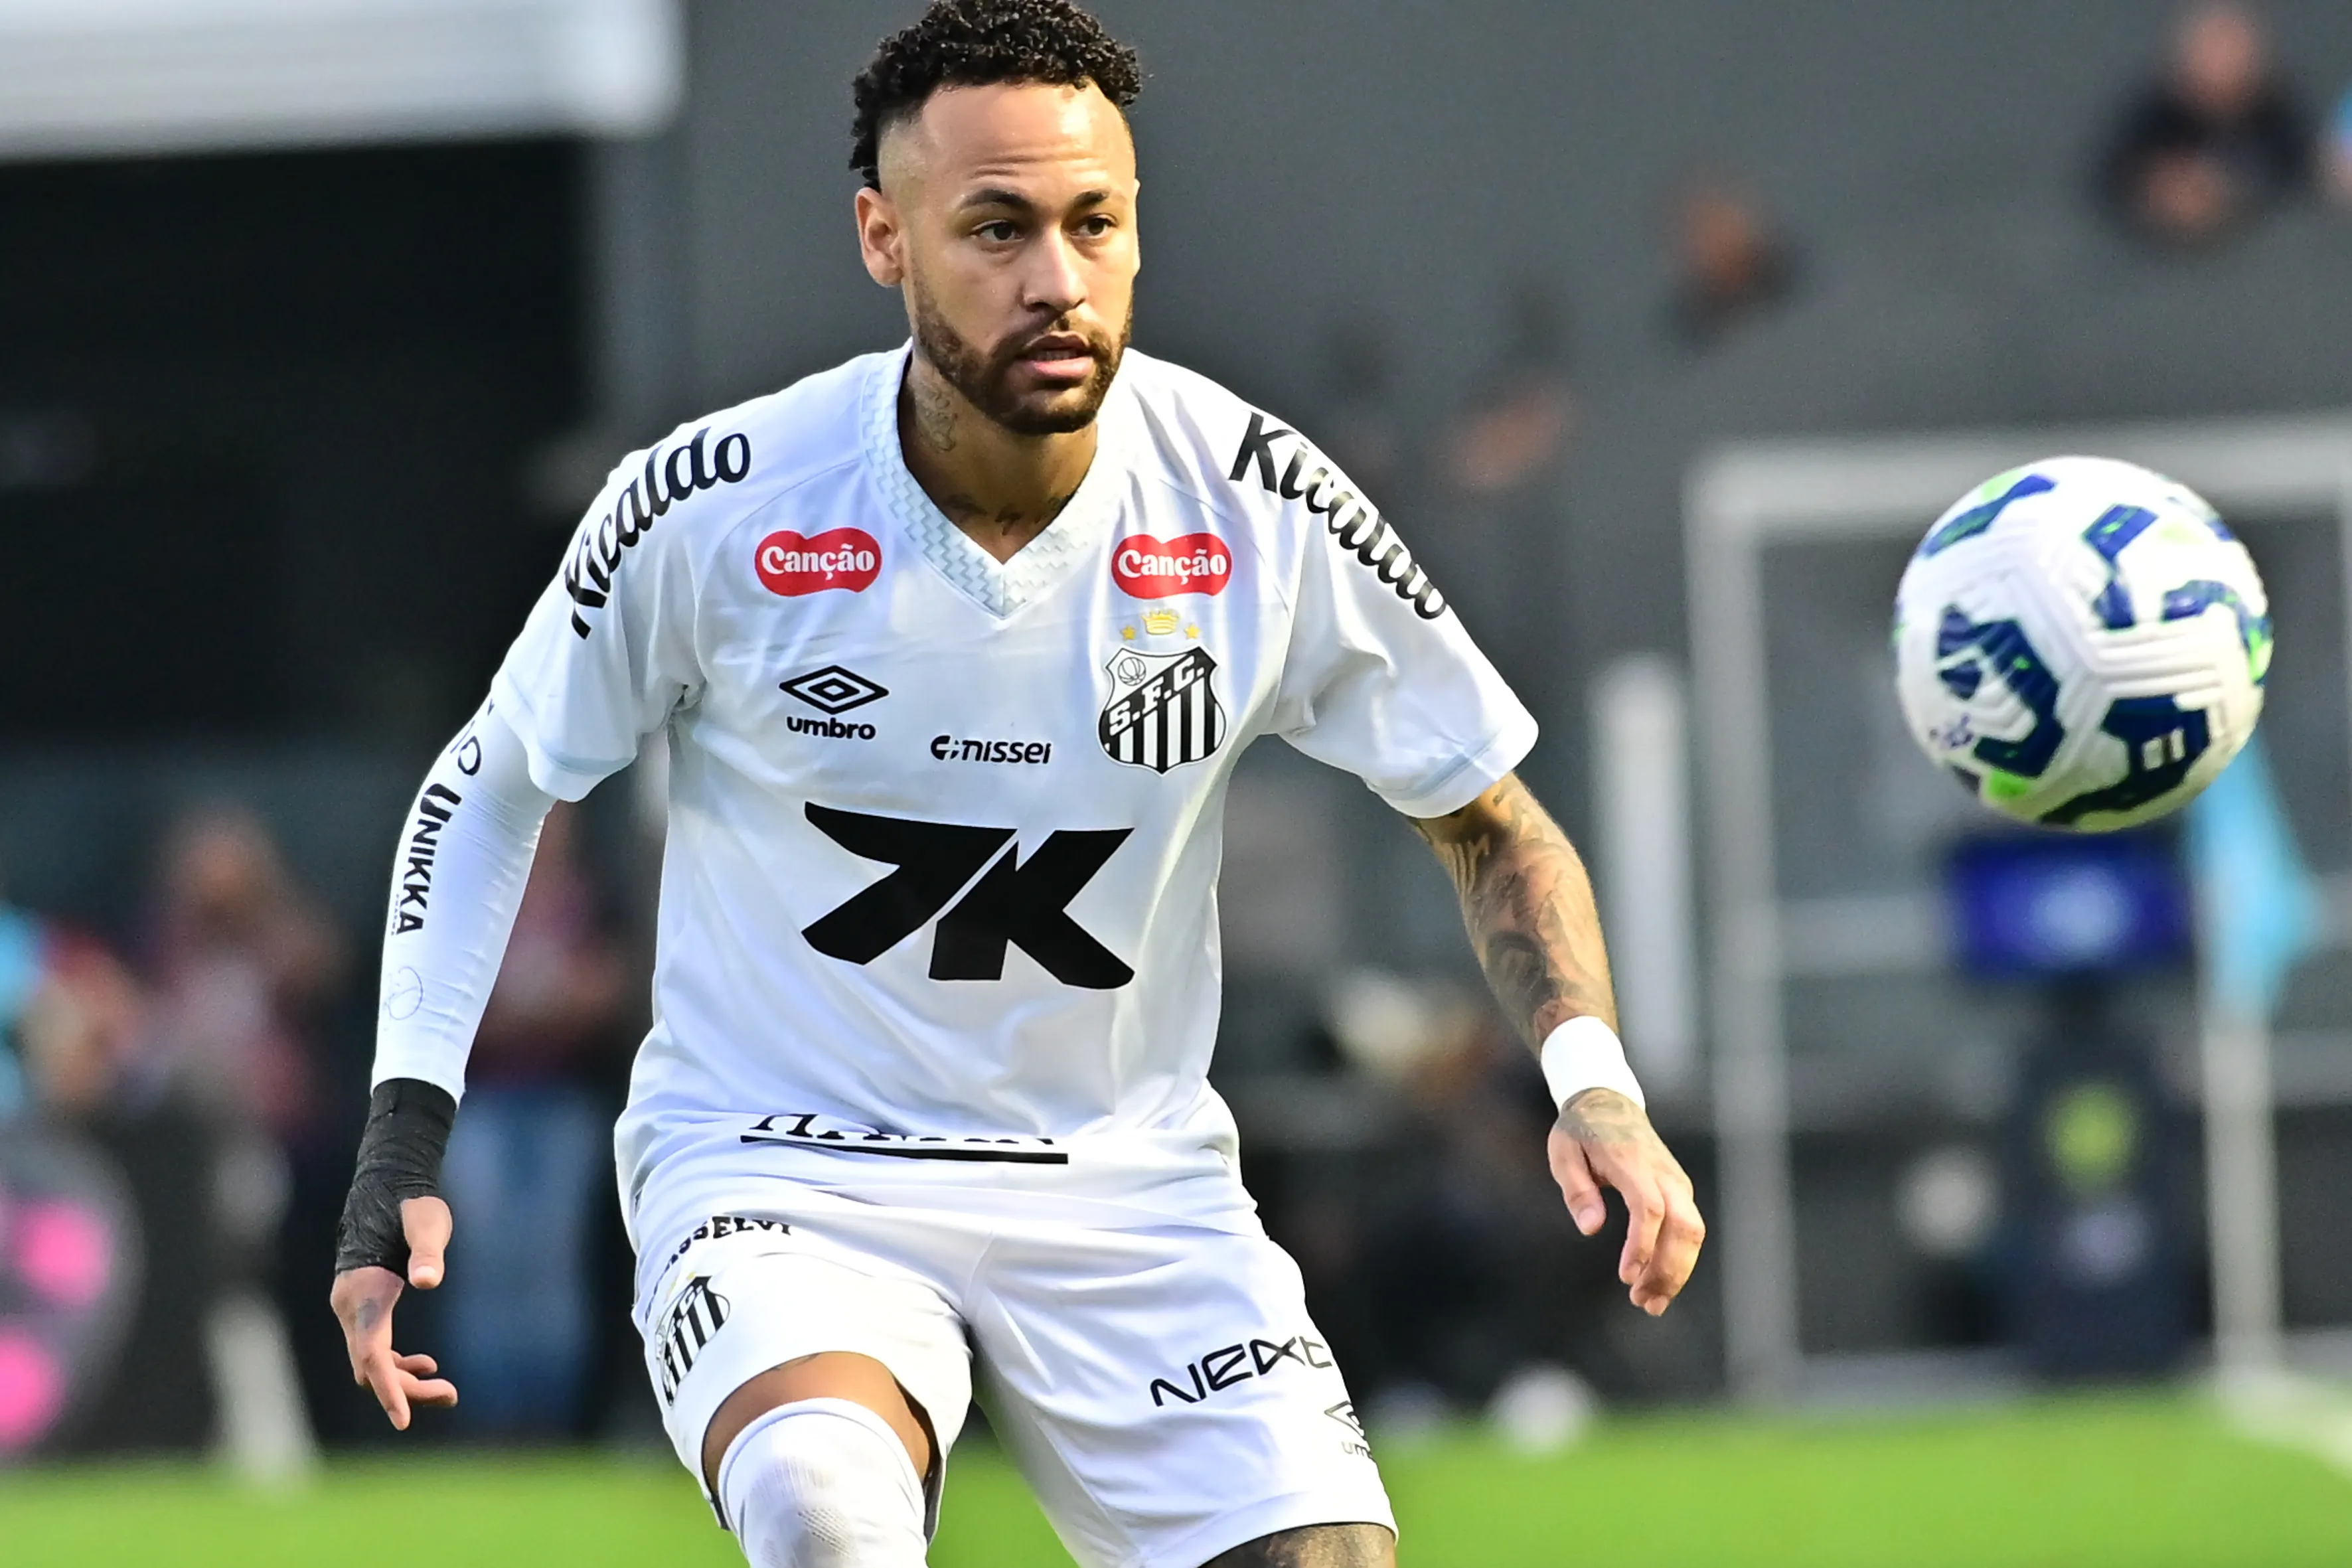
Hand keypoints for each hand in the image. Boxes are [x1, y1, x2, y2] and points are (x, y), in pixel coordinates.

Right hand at [328, 1195, 457, 1428]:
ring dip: (404, 1380)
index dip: (388, 1389)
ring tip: (447, 1390)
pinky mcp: (363, 1306)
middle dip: (406, 1390)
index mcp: (365, 1294)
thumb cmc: (412, 1206)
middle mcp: (350, 1307)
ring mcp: (352, 1308)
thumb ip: (428, 1252)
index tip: (404, 1420)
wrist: (389, 1187)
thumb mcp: (427, 1225)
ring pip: (371, 1362)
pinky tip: (425, 1364)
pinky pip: (373, 1349)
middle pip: (371, 1366)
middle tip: (451, 1395)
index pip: (371, 1354)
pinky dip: (395, 1363)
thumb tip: (430, 1280)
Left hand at [1549, 1089, 1704, 1315]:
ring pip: (1693, 1230)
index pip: (1649, 1208)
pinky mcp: (1680, 1189)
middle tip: (1643, 1302)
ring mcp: (1677, 1180)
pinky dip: (1679, 1258)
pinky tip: (1659, 1281)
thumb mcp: (1563, 1152)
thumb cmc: (1581, 1130)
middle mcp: (1663, 1173)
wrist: (1608, 1100)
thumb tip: (1591, 1228)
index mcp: (1632, 1162)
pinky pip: (1689, 1227)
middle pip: (1683, 1226)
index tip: (1625, 1276)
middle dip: (1668, 1269)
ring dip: (1677, 1270)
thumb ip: (1577, 1189)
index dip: (1641, 1245)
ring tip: (1651, 1302)